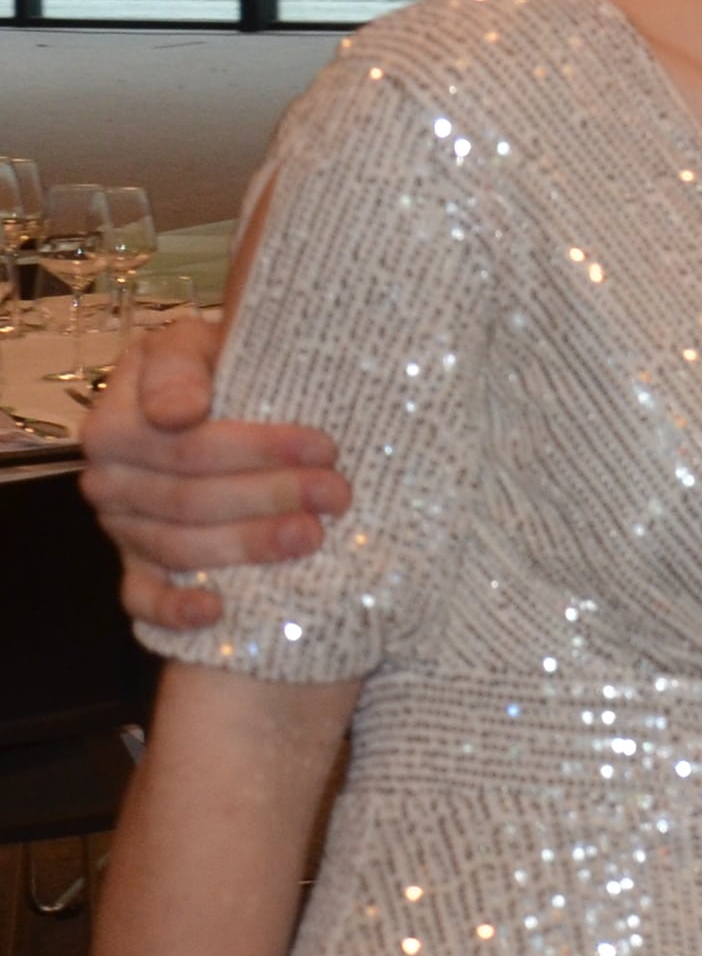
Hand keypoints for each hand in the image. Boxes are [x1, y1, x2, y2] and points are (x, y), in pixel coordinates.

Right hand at [76, 315, 337, 630]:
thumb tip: (178, 410)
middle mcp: (109, 481)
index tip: (324, 445)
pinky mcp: (137, 568)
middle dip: (270, 497)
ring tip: (314, 535)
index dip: (256, 449)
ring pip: (181, 547)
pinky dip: (174, 609)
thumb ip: (177, 366)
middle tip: (338, 494)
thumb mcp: (192, 344)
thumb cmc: (212, 370)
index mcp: (113, 425)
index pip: (184, 445)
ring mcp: (122, 528)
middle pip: (189, 500)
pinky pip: (142, 599)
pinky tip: (217, 611)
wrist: (223, 397)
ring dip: (249, 546)